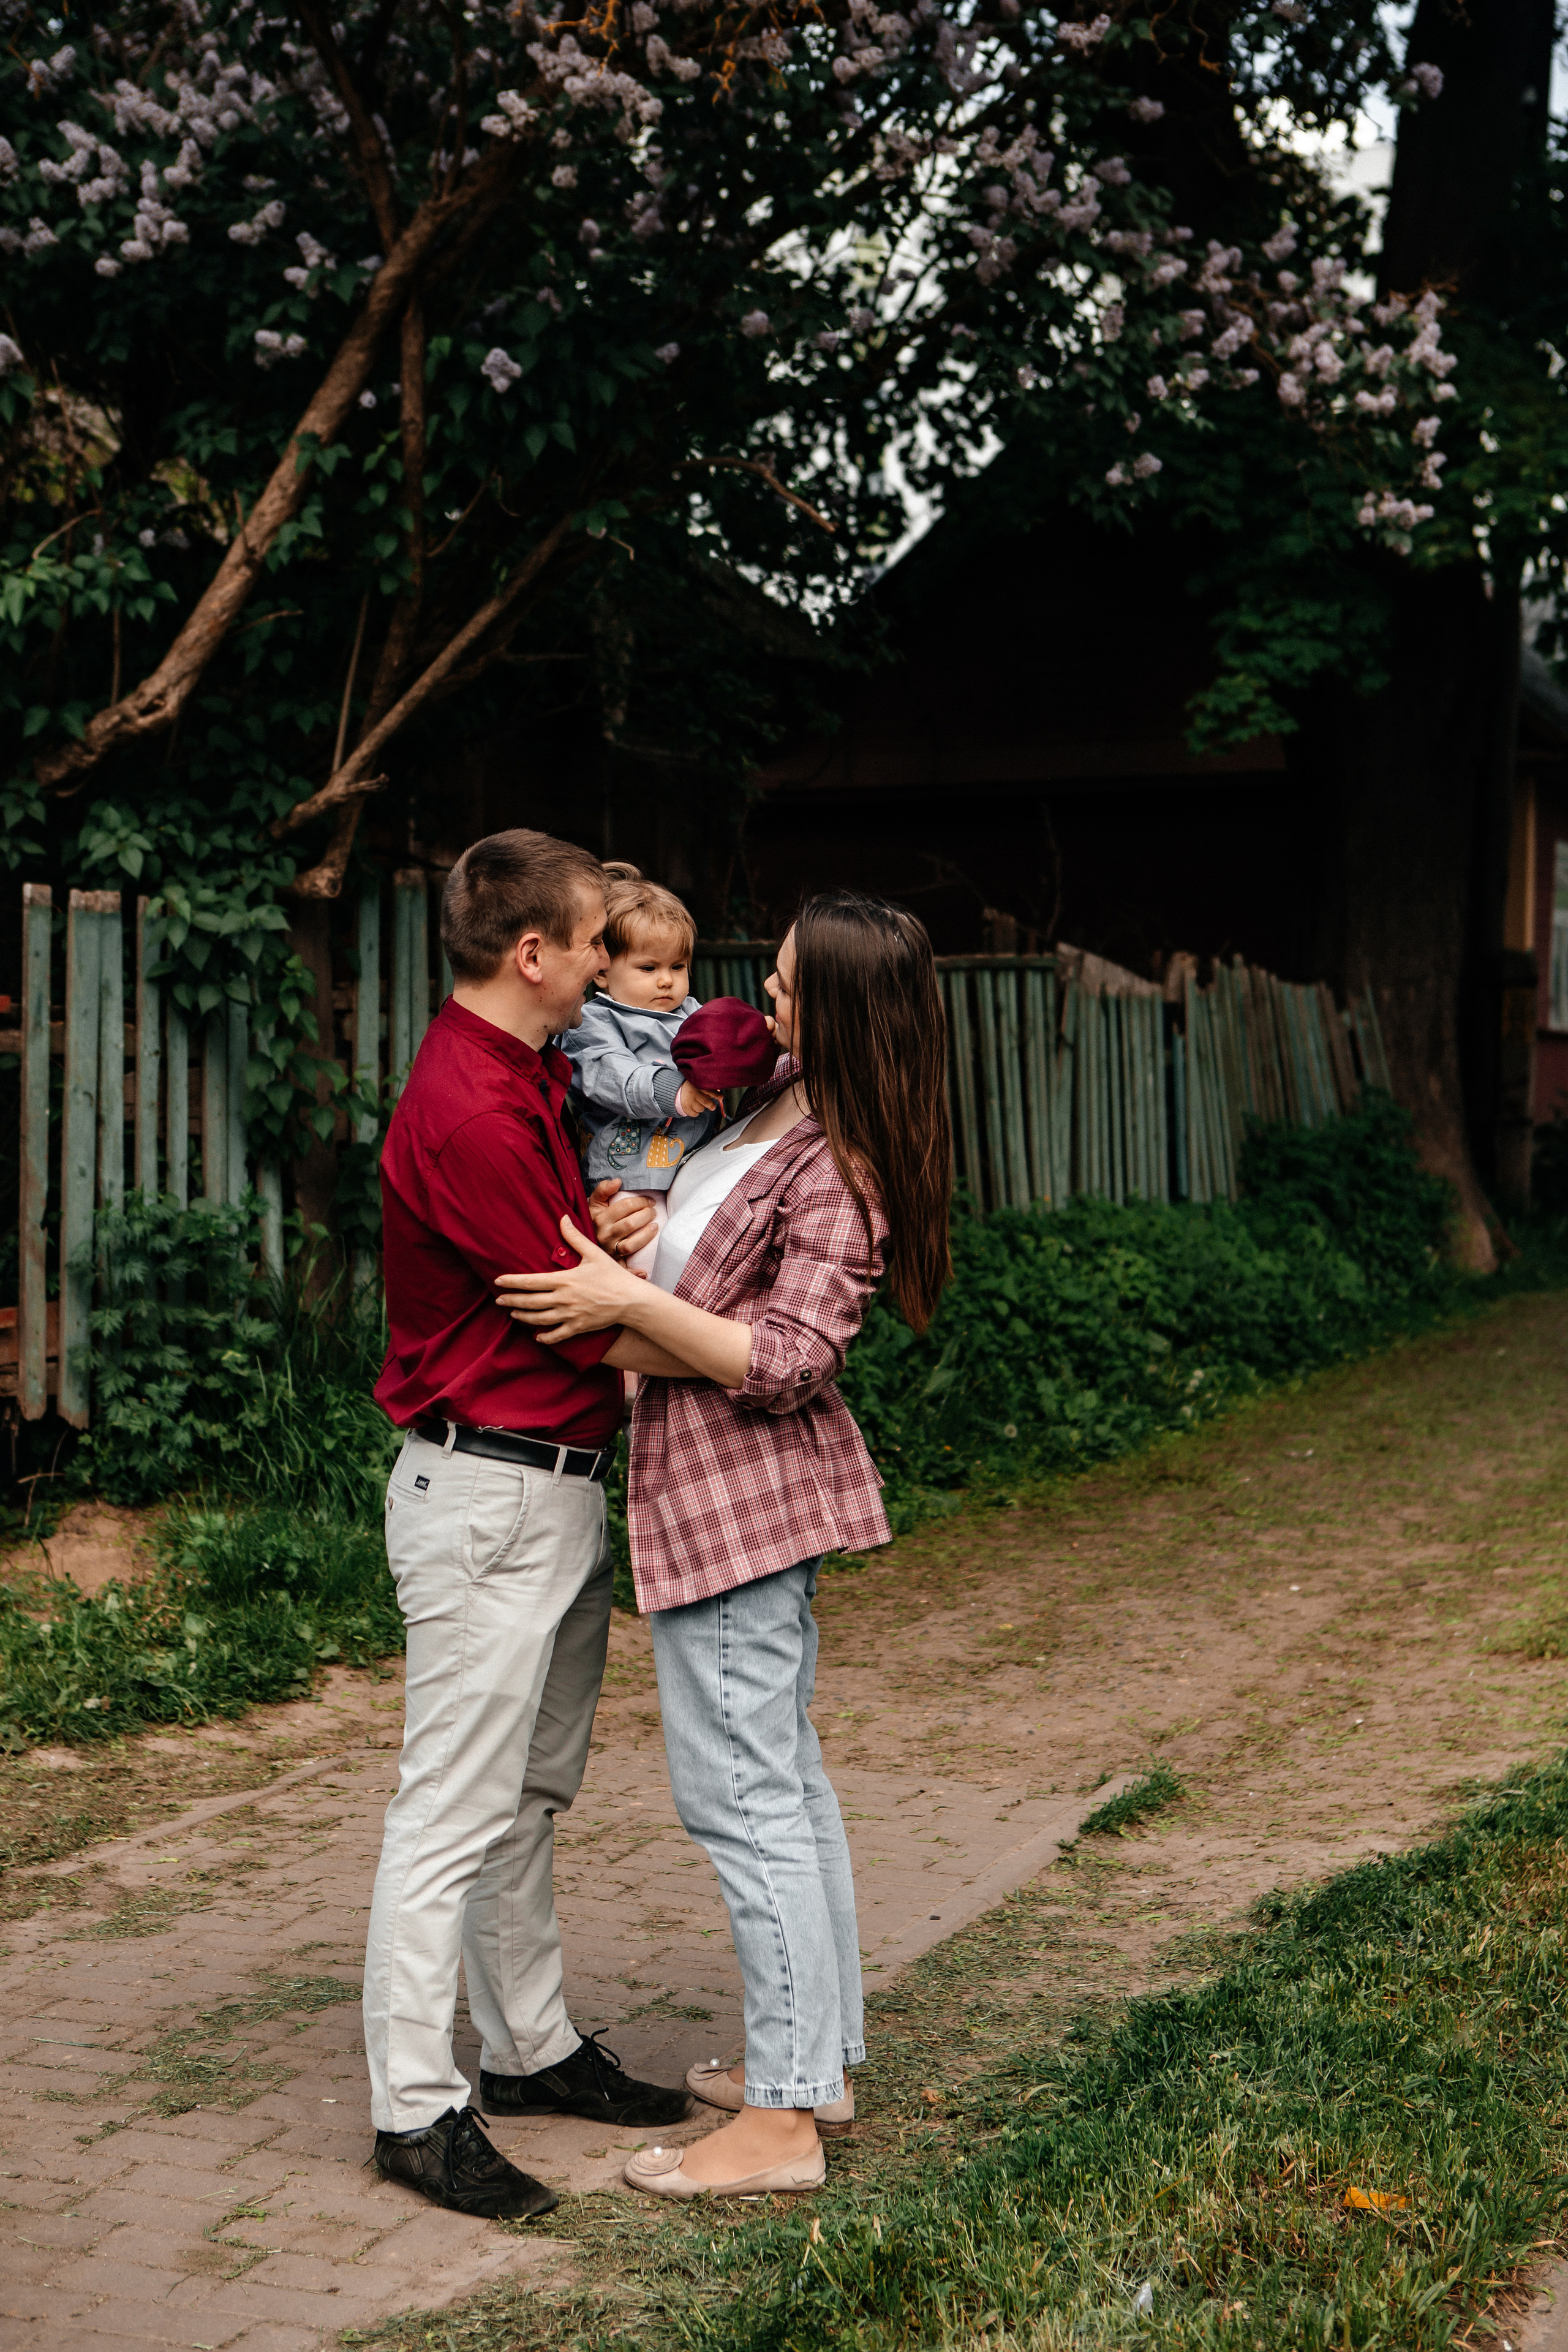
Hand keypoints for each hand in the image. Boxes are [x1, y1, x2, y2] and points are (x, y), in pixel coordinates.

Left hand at [496, 1217, 641, 1342]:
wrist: (631, 1300)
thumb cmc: (613, 1275)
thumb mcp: (594, 1253)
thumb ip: (575, 1237)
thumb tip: (562, 1218)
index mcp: (564, 1280)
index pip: (531, 1281)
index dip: (512, 1282)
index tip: (498, 1281)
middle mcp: (563, 1299)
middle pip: (530, 1301)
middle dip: (511, 1300)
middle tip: (498, 1300)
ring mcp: (570, 1315)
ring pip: (539, 1319)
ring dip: (523, 1316)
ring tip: (513, 1313)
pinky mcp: (578, 1327)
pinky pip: (557, 1335)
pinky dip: (545, 1337)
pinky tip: (537, 1337)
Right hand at [586, 1177, 656, 1263]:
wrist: (580, 1241)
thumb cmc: (593, 1220)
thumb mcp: (594, 1203)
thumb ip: (603, 1189)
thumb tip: (617, 1181)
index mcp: (600, 1219)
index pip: (625, 1207)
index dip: (641, 1201)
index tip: (649, 1201)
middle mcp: (604, 1236)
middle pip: (629, 1224)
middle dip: (645, 1215)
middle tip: (653, 1212)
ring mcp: (609, 1251)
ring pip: (630, 1245)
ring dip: (645, 1236)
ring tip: (655, 1227)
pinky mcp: (614, 1264)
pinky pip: (625, 1270)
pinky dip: (634, 1273)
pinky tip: (645, 1271)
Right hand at [676, 1079, 721, 1117]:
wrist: (674, 1090)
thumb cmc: (689, 1087)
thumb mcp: (697, 1084)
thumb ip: (707, 1089)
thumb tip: (719, 1094)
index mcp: (696, 1086)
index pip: (709, 1091)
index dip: (716, 1095)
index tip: (721, 1097)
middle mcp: (693, 1094)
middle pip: (706, 1102)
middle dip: (711, 1105)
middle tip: (712, 1106)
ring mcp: (689, 1102)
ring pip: (701, 1109)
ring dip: (701, 1107)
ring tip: (698, 1103)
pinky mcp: (685, 1108)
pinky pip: (695, 1114)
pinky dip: (696, 1112)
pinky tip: (694, 1107)